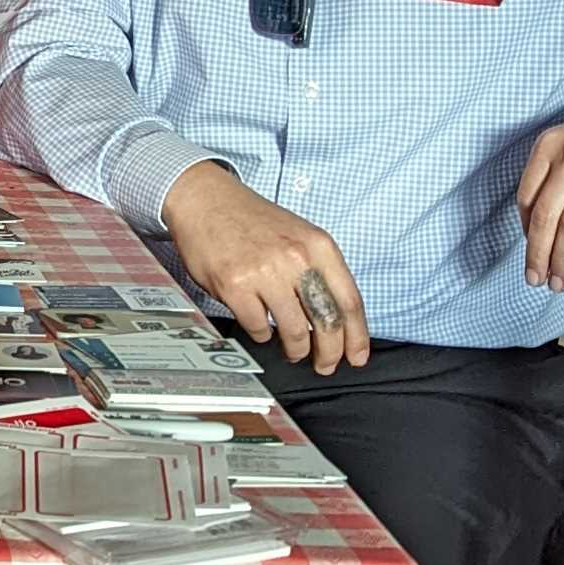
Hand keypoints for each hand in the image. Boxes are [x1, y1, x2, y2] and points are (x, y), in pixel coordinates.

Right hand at [160, 161, 370, 373]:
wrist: (206, 200)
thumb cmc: (252, 220)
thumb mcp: (299, 235)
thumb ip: (318, 271)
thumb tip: (333, 317)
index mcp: (318, 245)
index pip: (349, 300)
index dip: (357, 336)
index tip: (357, 356)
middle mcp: (296, 258)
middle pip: (327, 321)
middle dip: (330, 352)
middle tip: (325, 364)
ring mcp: (265, 272)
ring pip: (294, 331)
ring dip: (296, 349)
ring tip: (293, 350)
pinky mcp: (235, 285)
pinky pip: (259, 327)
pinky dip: (263, 335)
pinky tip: (262, 328)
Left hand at [515, 90, 563, 292]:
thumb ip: (555, 176)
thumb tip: (541, 229)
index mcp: (552, 144)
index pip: (526, 198)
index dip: (525, 233)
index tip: (530, 253)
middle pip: (546, 217)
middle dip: (538, 256)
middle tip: (536, 279)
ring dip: (563, 261)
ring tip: (560, 282)